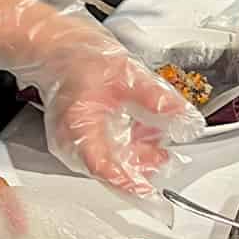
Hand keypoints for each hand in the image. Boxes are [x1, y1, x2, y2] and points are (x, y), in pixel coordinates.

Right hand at [0, 0, 204, 195]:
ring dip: (137, 159)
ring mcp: (74, 143)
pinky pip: (106, 153)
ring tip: (162, 149)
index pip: (102, 167)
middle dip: (140, 169)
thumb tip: (183, 119)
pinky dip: (127, 149)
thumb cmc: (79, 57)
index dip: (128, 181)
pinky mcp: (81, 139)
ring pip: (110, 163)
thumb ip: (156, 98)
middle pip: (109, 169)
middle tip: (166, 161)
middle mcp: (71, 142)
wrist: (55, 47)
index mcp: (77, 126)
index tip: (149, 190)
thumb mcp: (126, 72)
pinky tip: (146, 138)